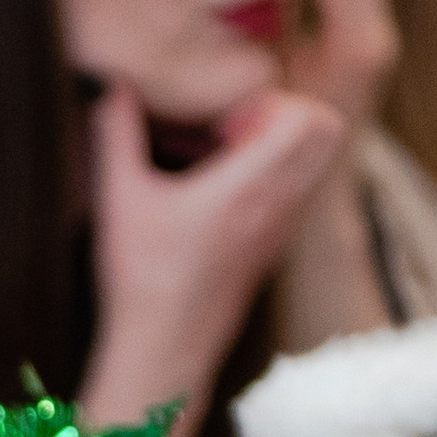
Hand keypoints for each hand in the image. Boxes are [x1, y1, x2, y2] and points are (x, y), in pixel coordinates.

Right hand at [85, 81, 347, 436]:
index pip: (307, 117)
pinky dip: (275, 180)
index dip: (270, 102)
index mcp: (250, 187)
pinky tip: (225, 195)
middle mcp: (279, 205)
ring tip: (232, 160)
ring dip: (284, 147)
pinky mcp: (272, 251)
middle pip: (326, 131)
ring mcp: (281, 230)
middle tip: (237, 130)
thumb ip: (114, 134)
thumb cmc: (142, 283)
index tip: (225, 121)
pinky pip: (298, 194)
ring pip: (317, 163)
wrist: (164, 355)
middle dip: (287, 115)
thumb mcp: (119, 202)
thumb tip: (110, 81)